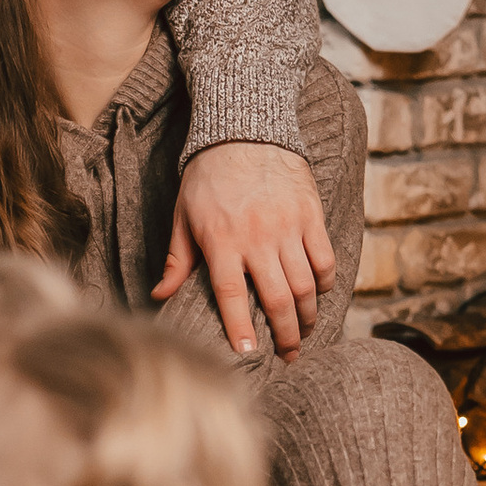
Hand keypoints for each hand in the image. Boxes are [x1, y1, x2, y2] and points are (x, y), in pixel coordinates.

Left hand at [160, 143, 336, 358]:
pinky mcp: (310, 215)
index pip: (232, 296)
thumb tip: (160, 296)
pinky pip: (325, 258)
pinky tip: (319, 294)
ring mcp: (288, 227)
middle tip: (288, 355)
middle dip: (285, 334)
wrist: (244, 130)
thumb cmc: (208, 177)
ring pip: (306, 285)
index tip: (248, 353)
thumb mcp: (183, 216)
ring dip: (308, 315)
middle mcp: (258, 238)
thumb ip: (177, 260)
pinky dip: (326, 282)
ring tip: (304, 332)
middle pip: (278, 299)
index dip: (241, 329)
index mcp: (222, 242)